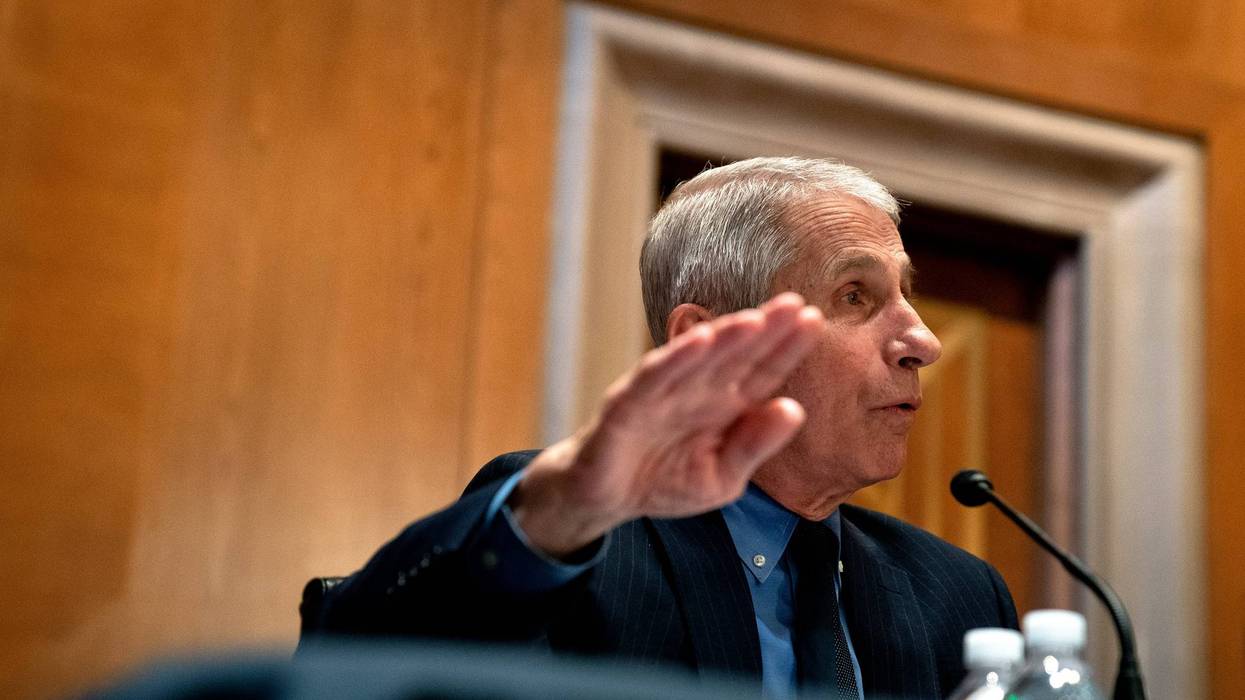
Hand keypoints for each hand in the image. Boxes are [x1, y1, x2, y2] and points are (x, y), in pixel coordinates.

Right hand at [511, 292, 824, 556]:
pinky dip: (674, 360)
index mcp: (723, 405)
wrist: (604, 500)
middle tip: (794, 302)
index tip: (814, 320)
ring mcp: (660, 393)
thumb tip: (795, 409)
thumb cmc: (665, 481)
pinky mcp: (626, 406)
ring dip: (723, 338)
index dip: (787, 347)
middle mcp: (696, 390)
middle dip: (763, 329)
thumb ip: (755, 445)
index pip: (762, 371)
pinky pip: (652, 379)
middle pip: (734, 355)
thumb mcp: (722, 476)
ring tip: (754, 320)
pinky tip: (698, 342)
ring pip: (696, 359)